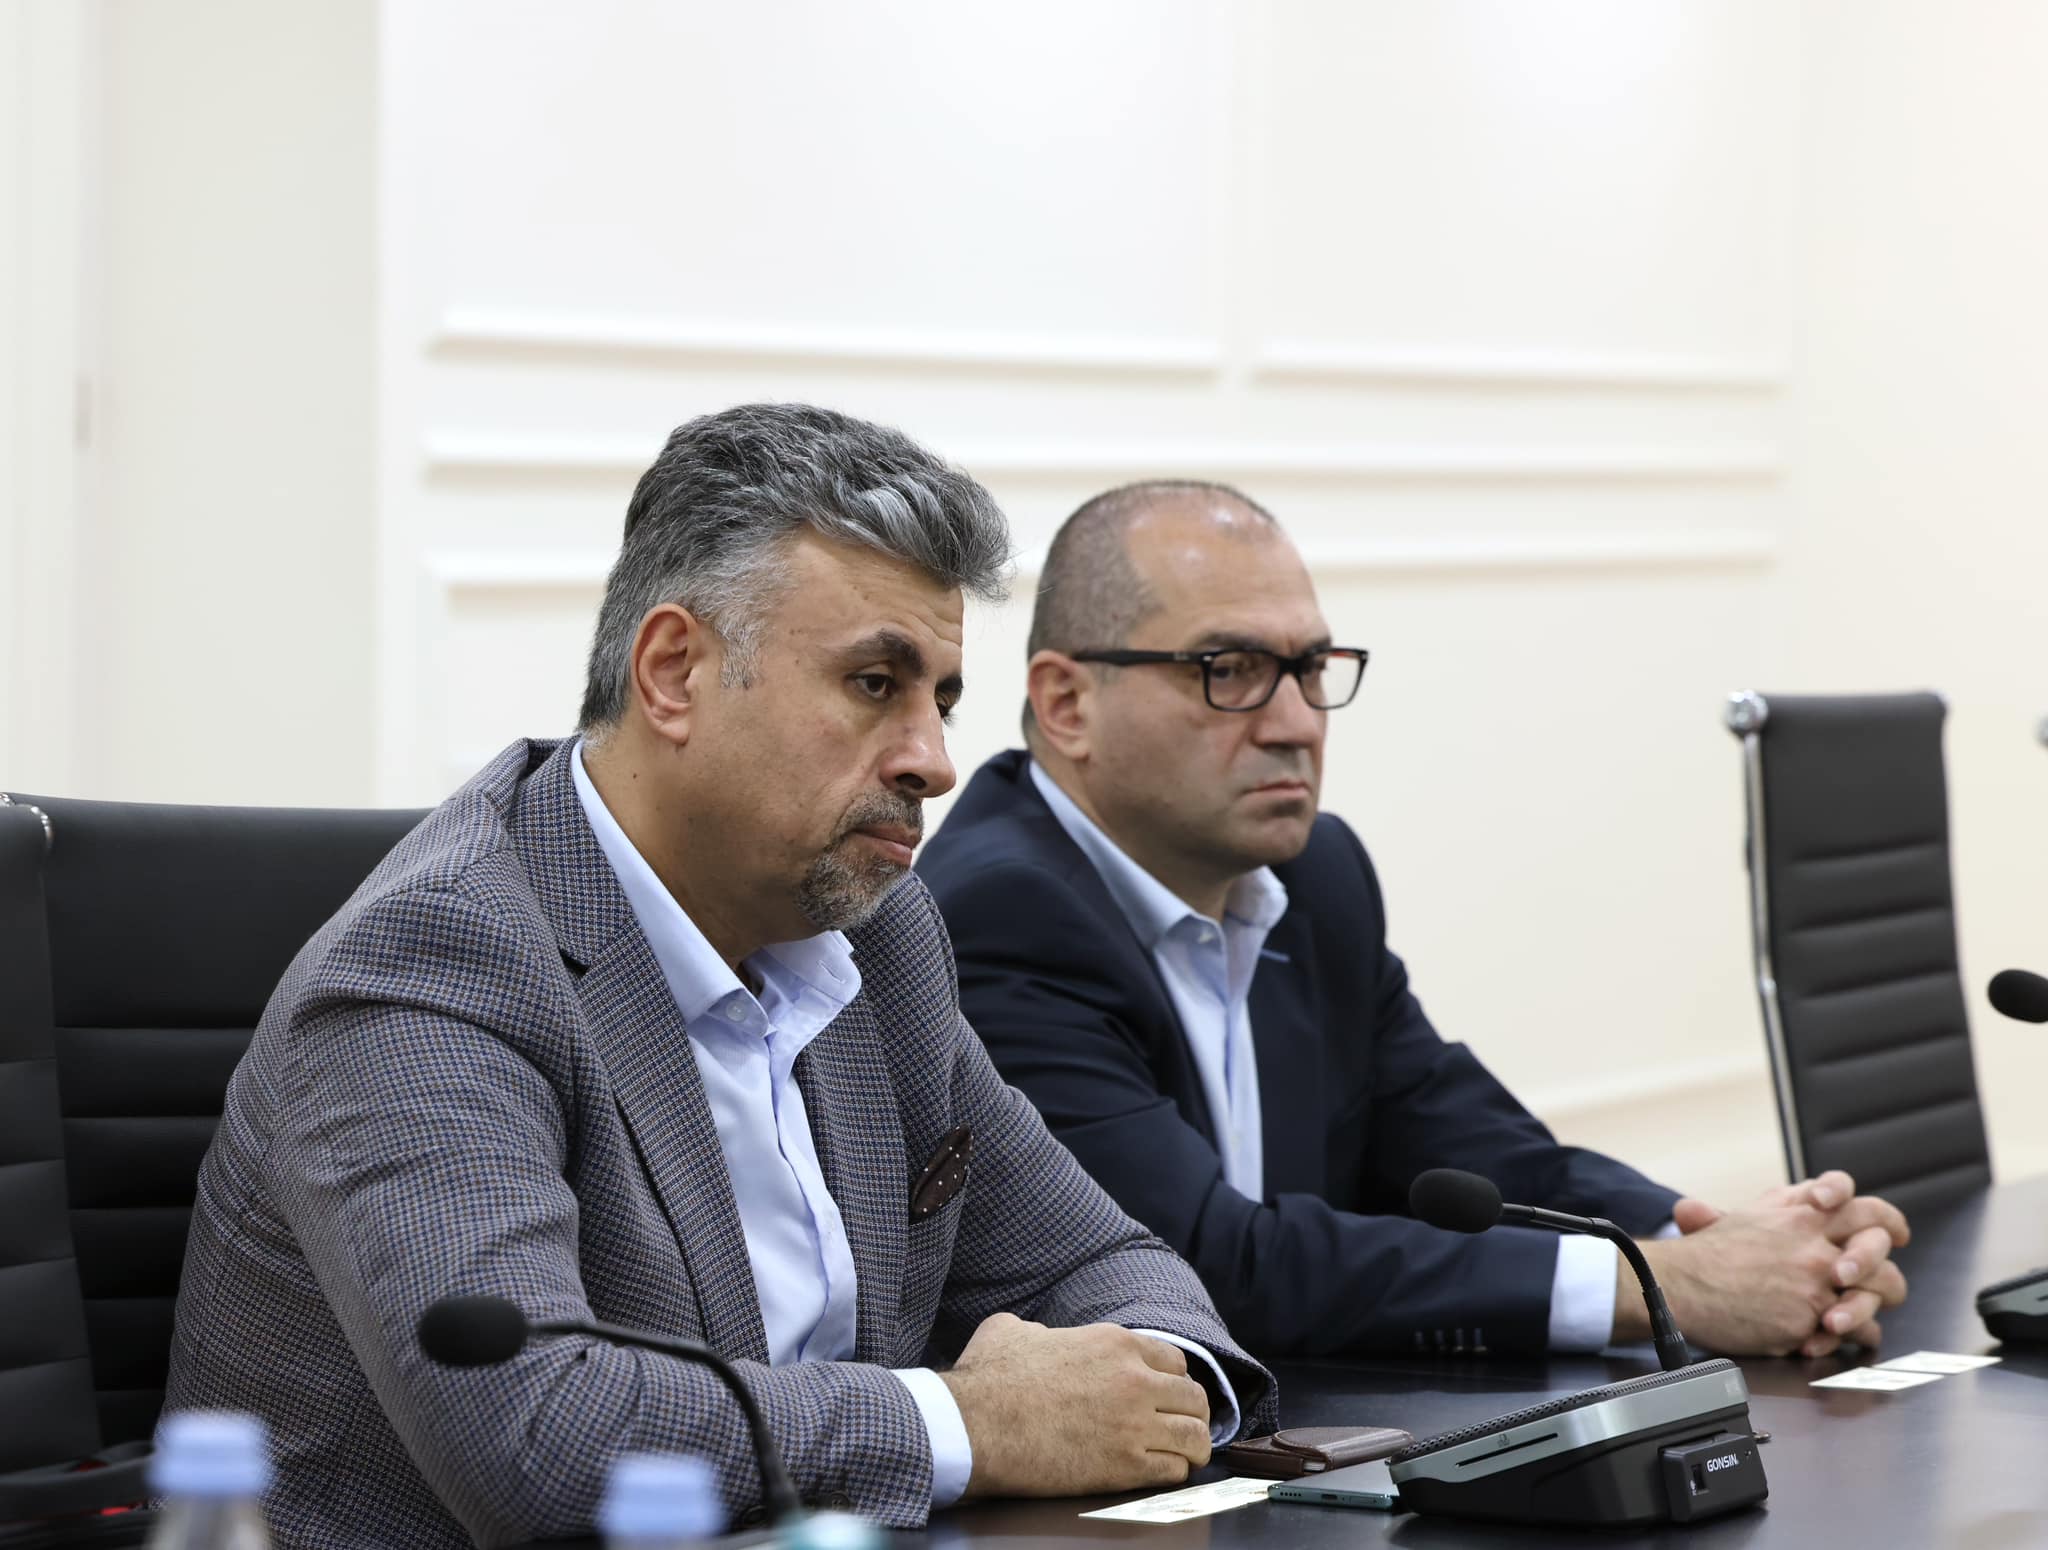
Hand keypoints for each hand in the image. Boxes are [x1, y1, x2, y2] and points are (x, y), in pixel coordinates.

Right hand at [938, 1313, 1211, 1498]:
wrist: (977, 1426)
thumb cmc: (988, 1379)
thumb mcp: (1011, 1330)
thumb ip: (1038, 1330)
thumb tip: (1035, 1335)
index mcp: (1113, 1343)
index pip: (1174, 1361)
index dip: (1171, 1381)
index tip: (1164, 1396)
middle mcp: (1134, 1380)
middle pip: (1194, 1398)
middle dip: (1190, 1413)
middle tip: (1179, 1427)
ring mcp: (1134, 1425)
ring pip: (1196, 1436)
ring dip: (1193, 1446)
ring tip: (1184, 1455)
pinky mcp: (1125, 1467)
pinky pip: (1175, 1471)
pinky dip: (1175, 1472)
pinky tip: (1161, 1473)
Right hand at [1617, 1172, 1910, 1356]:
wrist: (1679, 1285)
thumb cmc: (1705, 1255)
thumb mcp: (1746, 1215)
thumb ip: (1783, 1207)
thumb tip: (1809, 1198)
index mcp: (1799, 1212)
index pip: (1862, 1204)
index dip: (1884, 1220)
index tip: (1893, 1233)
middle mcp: (1814, 1242)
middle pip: (1879, 1250)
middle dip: (1885, 1269)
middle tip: (1879, 1282)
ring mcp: (1815, 1280)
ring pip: (1876, 1293)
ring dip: (1871, 1308)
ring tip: (1853, 1317)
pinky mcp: (1809, 1317)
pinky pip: (1854, 1332)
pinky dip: (1849, 1337)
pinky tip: (1832, 1337)